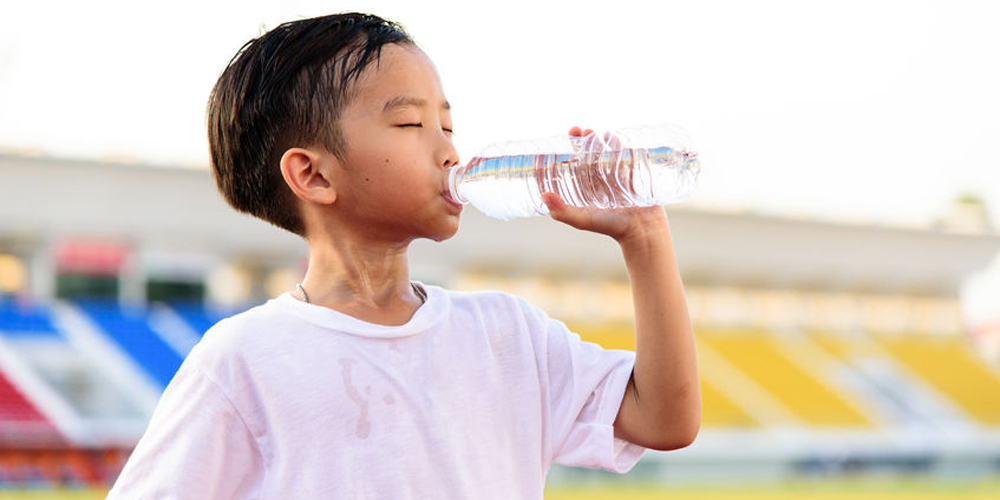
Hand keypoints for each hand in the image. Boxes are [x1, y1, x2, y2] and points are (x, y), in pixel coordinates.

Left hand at [542, 126, 668, 242]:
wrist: (642, 231)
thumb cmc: (610, 227)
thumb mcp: (582, 219)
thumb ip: (562, 211)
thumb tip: (543, 195)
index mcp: (587, 187)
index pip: (576, 162)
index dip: (571, 148)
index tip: (568, 136)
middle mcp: (601, 179)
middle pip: (591, 152)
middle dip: (585, 139)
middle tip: (580, 131)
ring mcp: (618, 175)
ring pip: (608, 151)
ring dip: (601, 139)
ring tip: (595, 132)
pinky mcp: (633, 174)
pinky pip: (626, 155)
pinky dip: (620, 144)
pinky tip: (614, 136)